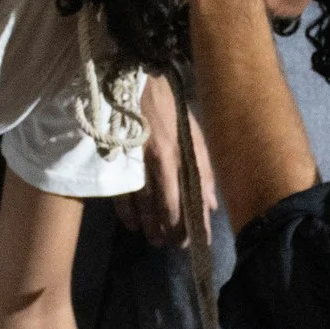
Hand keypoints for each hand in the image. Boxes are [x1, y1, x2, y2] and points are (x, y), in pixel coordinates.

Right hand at [111, 75, 216, 245]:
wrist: (136, 81)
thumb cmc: (169, 108)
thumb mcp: (193, 133)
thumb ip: (203, 168)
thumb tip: (211, 202)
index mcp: (181, 152)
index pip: (192, 196)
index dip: (196, 221)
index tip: (200, 241)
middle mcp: (160, 160)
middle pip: (167, 205)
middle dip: (172, 229)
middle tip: (175, 246)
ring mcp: (136, 161)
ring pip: (143, 204)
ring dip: (150, 226)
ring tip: (156, 241)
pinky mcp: (118, 160)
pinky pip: (121, 194)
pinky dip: (127, 213)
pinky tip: (133, 225)